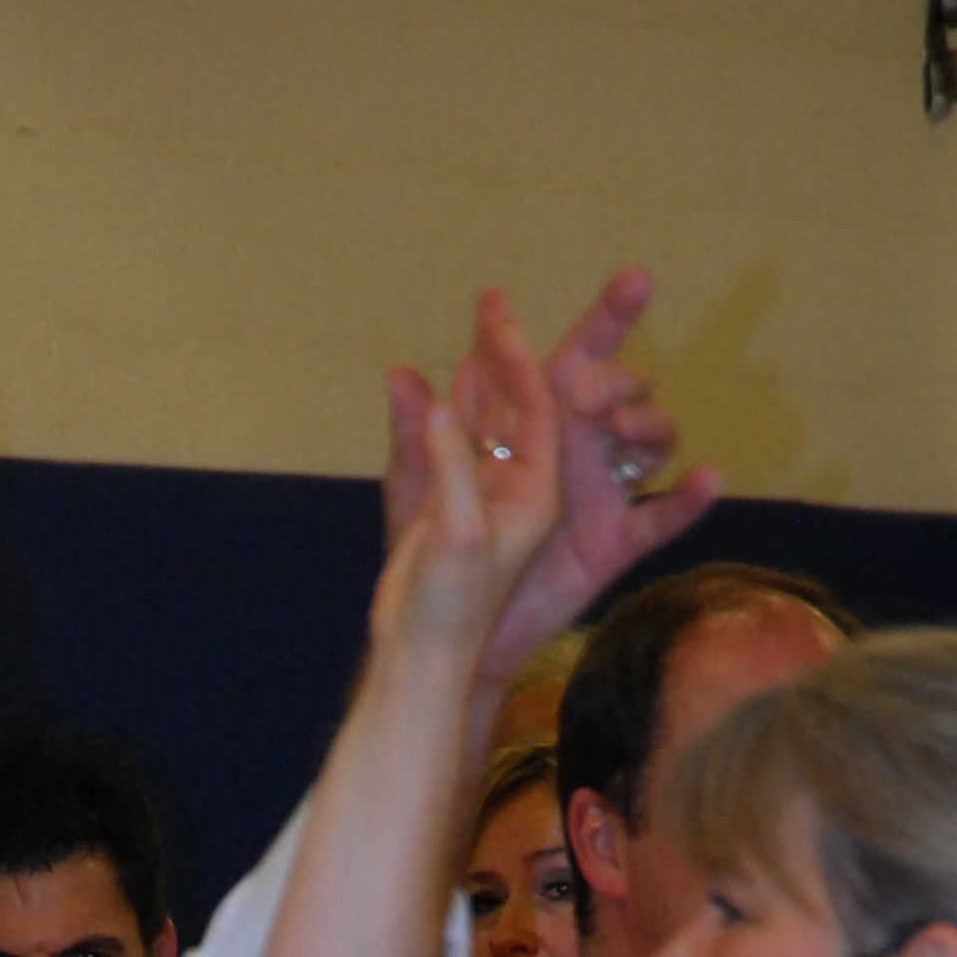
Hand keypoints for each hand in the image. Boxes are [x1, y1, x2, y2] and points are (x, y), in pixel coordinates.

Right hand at [370, 291, 559, 665]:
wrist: (420, 658)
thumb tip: (434, 401)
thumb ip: (450, 466)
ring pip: (483, 421)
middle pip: (519, 406)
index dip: (516, 361)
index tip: (493, 318)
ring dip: (475, 375)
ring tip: (470, 324)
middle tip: (490, 298)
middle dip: (506, 353)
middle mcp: (518, 489)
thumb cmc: (450, 608)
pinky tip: (433, 382)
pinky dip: (443, 411)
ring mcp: (484, 497)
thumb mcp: (458, 536)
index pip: (537, 410)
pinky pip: (452, 446)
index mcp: (537, 494)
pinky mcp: (450, 508)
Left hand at [388, 272, 720, 680]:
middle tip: (584, 395)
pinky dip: (687, 500)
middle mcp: (578, 448)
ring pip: (651, 440)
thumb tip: (399, 373)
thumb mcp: (417, 488)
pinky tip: (707, 480)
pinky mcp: (613, 545)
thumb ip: (416, 432)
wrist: (451, 630)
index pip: (578, 354)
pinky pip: (661, 519)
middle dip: (614, 380)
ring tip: (623, 431)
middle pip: (623, 390)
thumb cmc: (431, 553)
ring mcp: (601, 494)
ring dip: (647, 424)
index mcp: (537, 421)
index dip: (607, 316)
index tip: (636, 278)